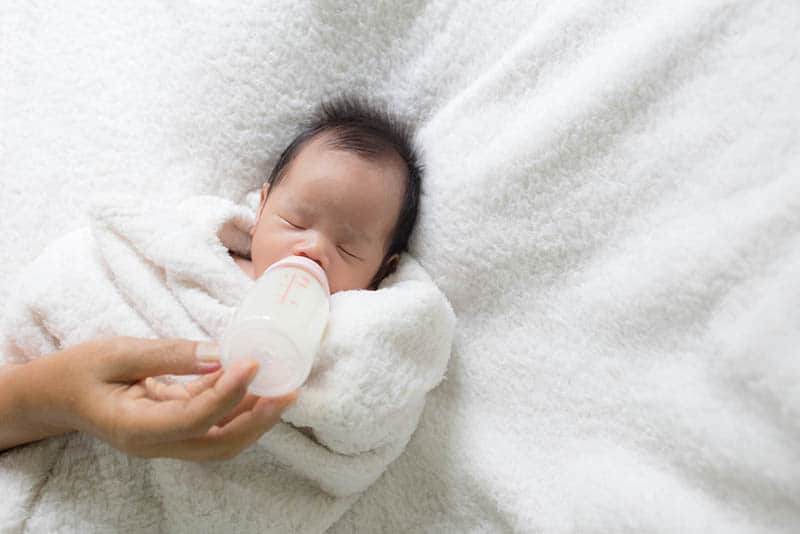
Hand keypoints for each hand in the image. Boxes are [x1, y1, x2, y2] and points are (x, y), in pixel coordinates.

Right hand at [17, 337, 294, 460]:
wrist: (55, 395)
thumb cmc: (78, 372)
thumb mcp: (116, 353)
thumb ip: (167, 355)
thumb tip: (219, 353)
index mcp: (135, 428)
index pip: (193, 419)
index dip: (227, 394)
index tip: (252, 364)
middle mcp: (156, 442)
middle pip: (219, 444)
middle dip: (258, 420)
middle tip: (288, 390)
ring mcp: (167, 439)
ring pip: (221, 438)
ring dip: (254, 415)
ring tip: (283, 385)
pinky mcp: (175, 426)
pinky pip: (212, 422)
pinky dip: (236, 403)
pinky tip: (255, 380)